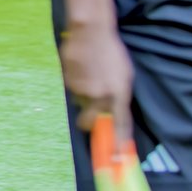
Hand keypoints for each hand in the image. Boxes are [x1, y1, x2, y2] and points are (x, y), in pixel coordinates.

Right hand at [61, 20, 133, 135]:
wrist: (90, 32)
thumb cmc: (112, 52)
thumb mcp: (124, 75)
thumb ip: (118, 96)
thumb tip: (112, 111)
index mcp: (118, 94)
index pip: (120, 125)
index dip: (118, 143)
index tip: (115, 158)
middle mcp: (100, 96)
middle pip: (91, 123)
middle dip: (90, 123)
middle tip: (92, 116)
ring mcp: (81, 90)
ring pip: (80, 104)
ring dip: (84, 98)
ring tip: (89, 78)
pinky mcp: (67, 82)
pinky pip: (72, 91)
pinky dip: (76, 86)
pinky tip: (81, 71)